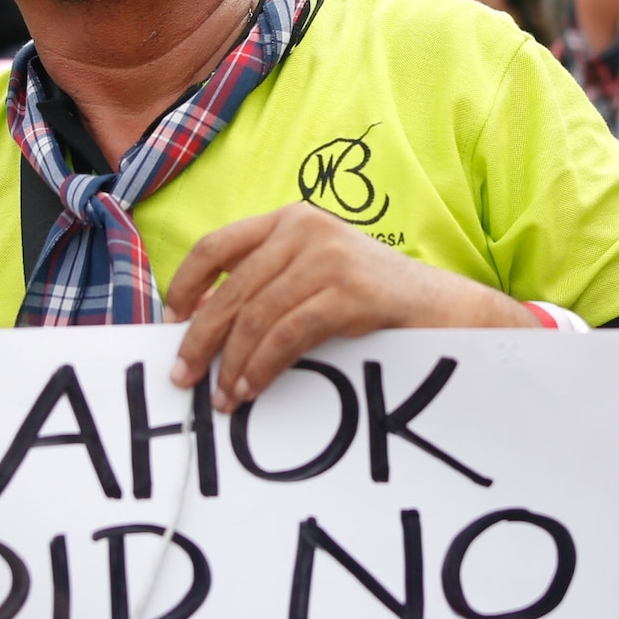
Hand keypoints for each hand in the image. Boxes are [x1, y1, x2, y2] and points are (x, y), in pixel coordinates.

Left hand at [161, 202, 532, 408]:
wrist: (447, 308)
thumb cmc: (376, 300)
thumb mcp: (319, 274)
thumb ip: (273, 281)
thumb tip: (207, 329)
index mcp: (291, 220)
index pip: (216, 246)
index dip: (186, 285)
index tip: (171, 324)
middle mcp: (304, 230)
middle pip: (230, 290)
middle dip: (200, 339)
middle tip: (183, 377)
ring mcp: (328, 258)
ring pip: (255, 317)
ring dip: (232, 365)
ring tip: (224, 398)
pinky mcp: (349, 291)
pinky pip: (287, 335)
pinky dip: (262, 367)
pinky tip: (252, 389)